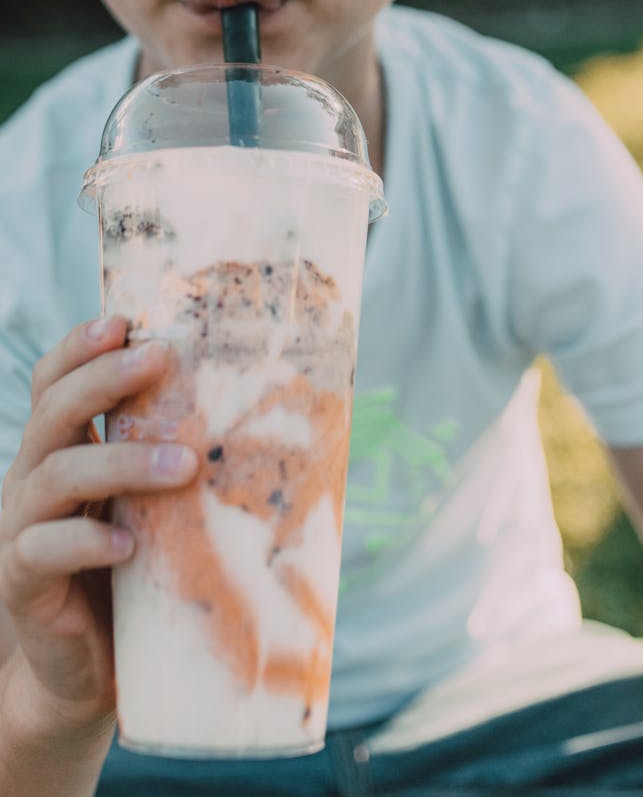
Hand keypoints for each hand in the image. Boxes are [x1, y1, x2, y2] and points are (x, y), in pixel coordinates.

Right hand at [0, 317, 197, 736]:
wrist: (84, 664)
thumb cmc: (131, 570)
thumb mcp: (152, 505)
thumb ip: (176, 460)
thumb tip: (276, 417)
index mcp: (62, 448)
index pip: (56, 380)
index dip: (81, 345)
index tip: (126, 319)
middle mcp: (34, 476)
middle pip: (53, 411)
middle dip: (104, 378)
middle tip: (156, 357)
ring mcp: (22, 527)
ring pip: (55, 474)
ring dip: (120, 461)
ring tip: (182, 464)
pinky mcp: (23, 580)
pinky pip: (43, 550)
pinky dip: (85, 540)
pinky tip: (128, 544)